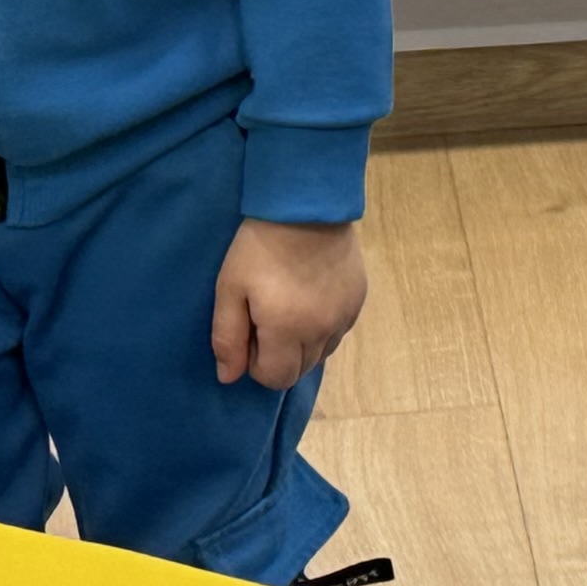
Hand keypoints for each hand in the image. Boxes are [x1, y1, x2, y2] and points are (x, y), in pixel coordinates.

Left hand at [213, 217, 366, 390]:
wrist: (307, 206)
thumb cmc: (260, 248)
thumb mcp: (230, 289)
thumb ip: (228, 337)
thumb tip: (229, 377)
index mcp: (288, 331)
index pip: (277, 379)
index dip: (257, 364)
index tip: (250, 332)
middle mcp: (322, 331)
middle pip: (301, 370)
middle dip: (280, 356)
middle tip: (266, 319)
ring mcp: (345, 316)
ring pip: (322, 353)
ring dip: (303, 343)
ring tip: (290, 308)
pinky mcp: (358, 300)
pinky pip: (338, 331)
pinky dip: (323, 326)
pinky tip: (311, 297)